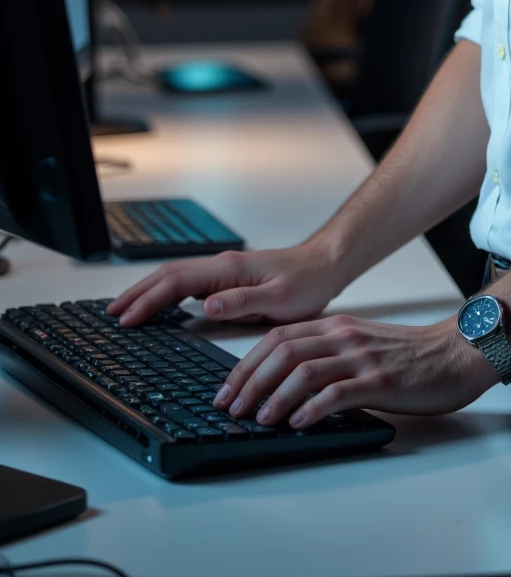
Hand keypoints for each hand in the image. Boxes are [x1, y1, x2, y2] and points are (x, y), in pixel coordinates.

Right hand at [106, 239, 344, 327]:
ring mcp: (224, 271)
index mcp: (229, 269)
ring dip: (149, 292)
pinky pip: (189, 285)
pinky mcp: (230, 279)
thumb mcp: (279, 298)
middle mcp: (222, 266)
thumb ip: (243, 302)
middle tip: (112, 313)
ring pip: (176, 279)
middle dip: (138, 293)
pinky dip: (167, 294)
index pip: (176, 283)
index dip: (148, 301)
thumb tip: (206, 306)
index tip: (127, 318)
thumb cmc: (308, 281)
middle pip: (168, 276)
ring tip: (127, 310)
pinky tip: (163, 307)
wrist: (325, 265)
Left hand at [212, 313, 497, 426]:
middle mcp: (344, 337)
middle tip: (231, 408)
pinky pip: (337, 393)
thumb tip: (286, 382)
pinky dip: (311, 409)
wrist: (458, 352)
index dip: (246, 363)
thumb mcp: (362, 345)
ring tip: (259, 420)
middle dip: (250, 381)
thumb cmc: (411, 355)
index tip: (227, 390)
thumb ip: (329, 355)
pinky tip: (297, 423)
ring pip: (304, 370)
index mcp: (337, 327)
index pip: (278, 338)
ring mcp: (362, 358)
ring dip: (274, 396)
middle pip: (282, 351)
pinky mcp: (380, 382)